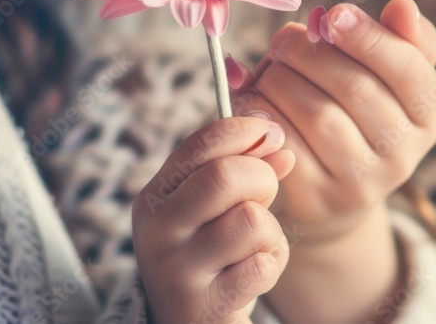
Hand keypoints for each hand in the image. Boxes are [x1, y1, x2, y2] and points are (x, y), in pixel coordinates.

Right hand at [132, 117, 294, 323]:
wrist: (194, 323)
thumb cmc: (212, 254)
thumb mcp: (219, 206)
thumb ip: (247, 166)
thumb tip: (279, 140)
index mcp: (156, 197)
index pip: (201, 143)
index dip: (246, 131)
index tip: (273, 134)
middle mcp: (158, 231)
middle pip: (226, 176)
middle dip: (262, 181)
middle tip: (261, 201)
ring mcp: (176, 271)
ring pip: (251, 220)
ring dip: (269, 232)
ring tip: (254, 246)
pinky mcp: (203, 306)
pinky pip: (262, 265)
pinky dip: (272, 265)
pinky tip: (253, 274)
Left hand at [227, 0, 435, 245]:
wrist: (331, 194)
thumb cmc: (356, 113)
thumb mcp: (386, 77)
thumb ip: (398, 39)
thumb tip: (404, 6)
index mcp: (426, 116)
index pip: (410, 73)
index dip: (371, 39)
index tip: (333, 14)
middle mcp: (403, 155)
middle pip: (357, 89)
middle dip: (312, 53)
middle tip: (285, 39)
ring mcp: (361, 183)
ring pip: (319, 115)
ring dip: (283, 79)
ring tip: (272, 67)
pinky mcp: (317, 200)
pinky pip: (286, 144)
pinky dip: (263, 112)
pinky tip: (255, 96)